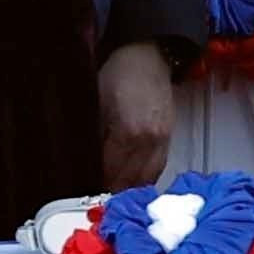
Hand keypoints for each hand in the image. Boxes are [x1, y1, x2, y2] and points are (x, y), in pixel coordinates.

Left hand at [98, 43, 176, 189]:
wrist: (148, 55)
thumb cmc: (119, 73)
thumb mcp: (96, 102)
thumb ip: (93, 135)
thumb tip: (84, 163)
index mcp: (128, 131)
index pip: (110, 172)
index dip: (95, 183)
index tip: (84, 191)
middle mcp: (149, 140)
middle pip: (130, 180)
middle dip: (112, 192)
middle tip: (97, 199)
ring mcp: (162, 140)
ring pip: (146, 179)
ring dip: (129, 188)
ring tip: (114, 195)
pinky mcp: (169, 137)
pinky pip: (157, 168)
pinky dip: (144, 179)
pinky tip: (132, 182)